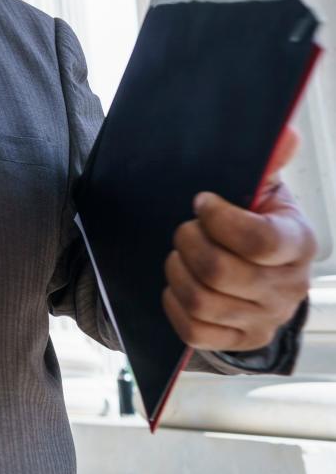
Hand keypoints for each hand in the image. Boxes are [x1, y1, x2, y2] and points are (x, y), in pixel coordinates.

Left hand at [163, 127, 315, 350]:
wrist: (257, 266)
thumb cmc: (254, 218)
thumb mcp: (263, 186)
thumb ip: (270, 160)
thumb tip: (284, 133)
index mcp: (298, 242)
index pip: (260, 241)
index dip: (219, 220)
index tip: (202, 201)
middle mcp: (289, 287)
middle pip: (220, 272)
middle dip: (188, 242)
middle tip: (184, 228)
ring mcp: (266, 318)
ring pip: (202, 301)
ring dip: (177, 271)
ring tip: (179, 254)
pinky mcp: (242, 340)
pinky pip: (194, 331)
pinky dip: (174, 304)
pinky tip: (177, 284)